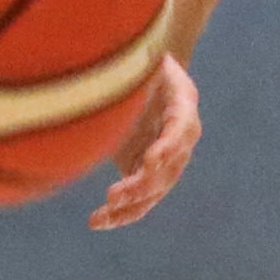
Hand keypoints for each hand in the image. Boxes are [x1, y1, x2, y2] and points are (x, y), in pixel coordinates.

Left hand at [89, 55, 199, 228]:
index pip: (180, 128)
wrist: (143, 72)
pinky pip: (140, 197)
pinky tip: (98, 221)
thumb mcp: (138, 58)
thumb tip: (103, 59)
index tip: (150, 159)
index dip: (167, 146)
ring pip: (155, 189)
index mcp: (182, 102)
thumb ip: (131, 66)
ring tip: (101, 216)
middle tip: (114, 194)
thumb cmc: (140, 59)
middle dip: (142, 184)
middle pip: (169, 167)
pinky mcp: (147, 169)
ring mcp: (167, 156)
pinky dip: (121, 211)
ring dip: (130, 205)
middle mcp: (181, 135)